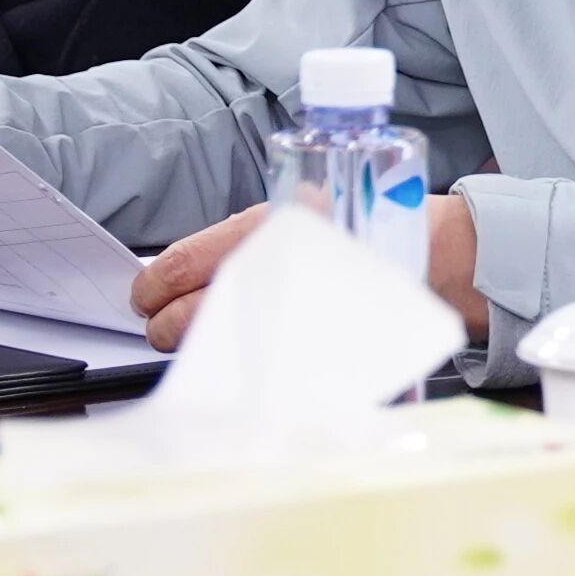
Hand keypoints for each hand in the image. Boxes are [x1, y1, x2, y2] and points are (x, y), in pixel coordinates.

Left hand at [129, 200, 482, 349]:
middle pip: (188, 315)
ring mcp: (290, 311)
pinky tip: (238, 356)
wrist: (430, 255)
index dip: (152, 285)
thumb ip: (245, 240)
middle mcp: (272, 269)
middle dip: (164, 326)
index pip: (181, 262)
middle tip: (159, 326)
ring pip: (215, 341)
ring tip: (196, 340)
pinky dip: (238, 361)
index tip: (144, 295)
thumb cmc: (362, 228)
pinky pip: (256, 362)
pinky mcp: (311, 346)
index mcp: (265, 226)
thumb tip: (182, 272)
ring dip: (194, 344)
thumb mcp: (299, 212)